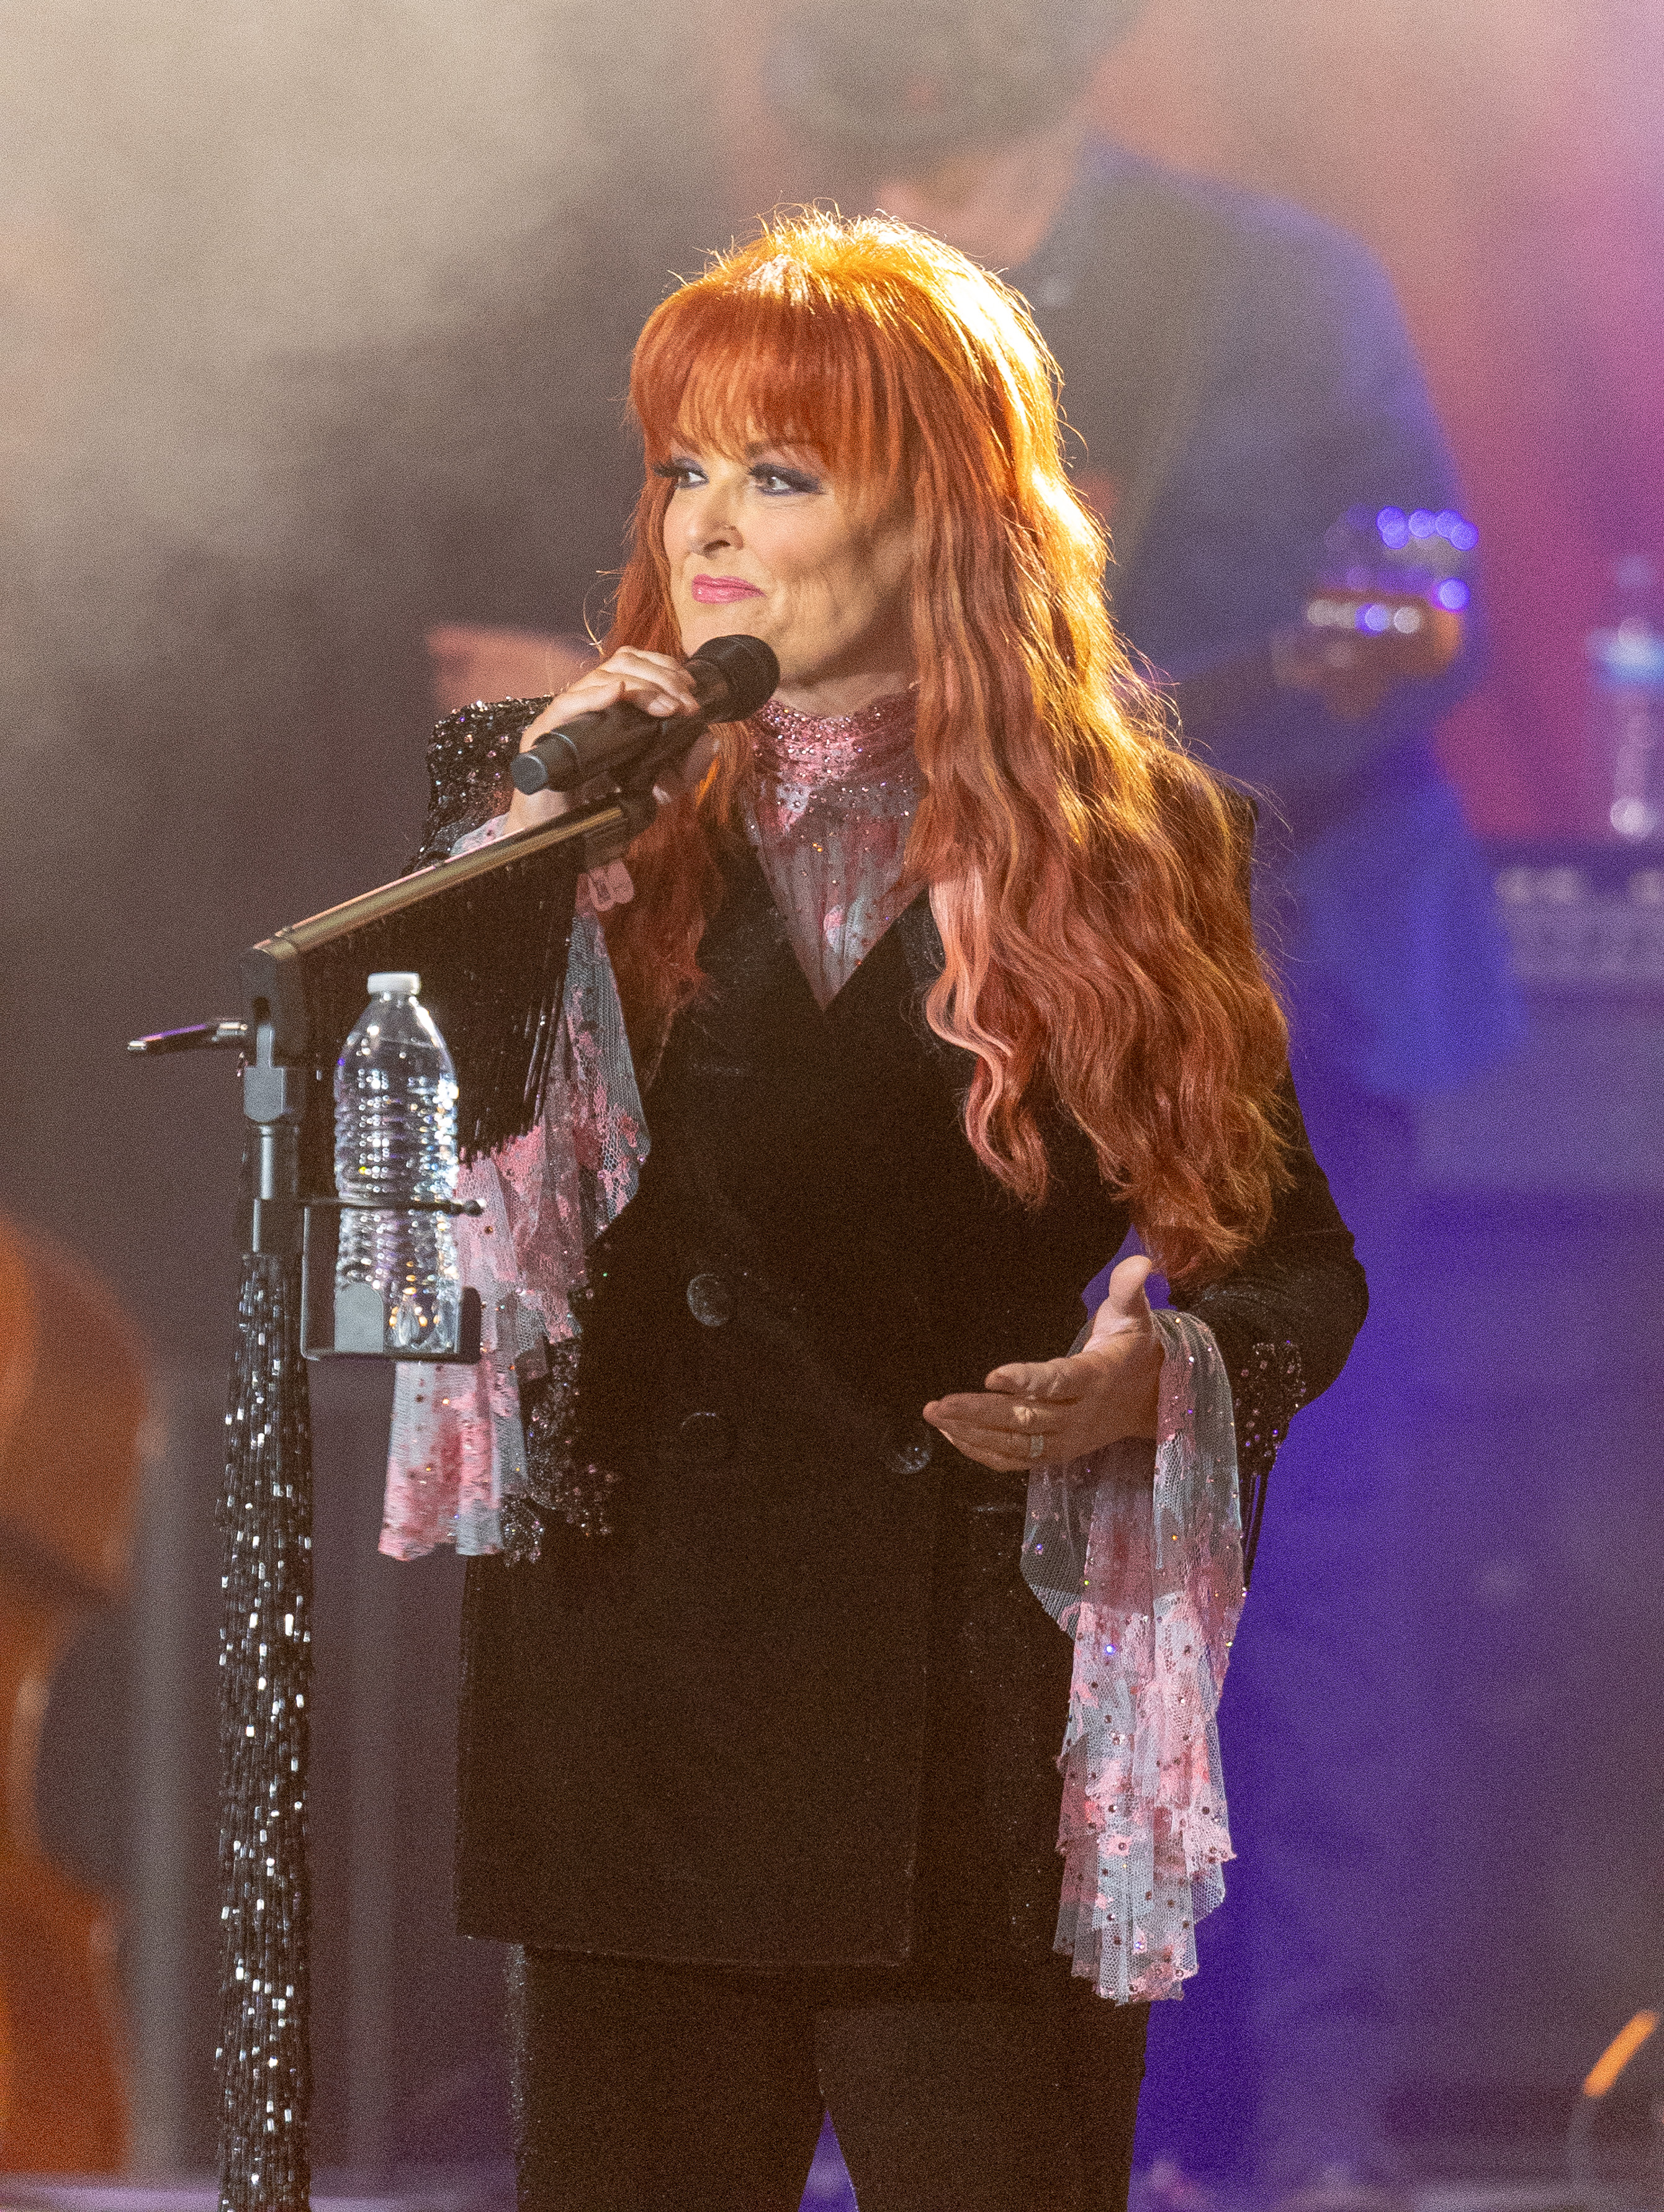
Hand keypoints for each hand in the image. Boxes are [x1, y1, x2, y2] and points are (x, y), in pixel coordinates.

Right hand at [506, 647, 714, 831]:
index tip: (690, 687)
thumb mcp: (658, 788)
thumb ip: (686, 768)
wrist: (562, 832)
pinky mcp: (545, 733)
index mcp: (609, 705)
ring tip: (667, 706)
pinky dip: (595, 695)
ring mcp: (565, 715)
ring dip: (641, 686)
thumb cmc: (604, 802)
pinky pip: (568, 704)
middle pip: (622, 663)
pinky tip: (618, 693)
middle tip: (685, 702)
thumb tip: (710, 739)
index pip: (633, 663)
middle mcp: (587, 702)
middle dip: (661, 678)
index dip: (663, 666)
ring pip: (601, 677)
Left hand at [922, 1256, 1162, 1473]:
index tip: (991, 1376)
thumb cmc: (1133, 1349)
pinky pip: (1017, 1460)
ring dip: (974, 1434)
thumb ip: (1128, 1289)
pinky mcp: (1057, 1454)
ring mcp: (1067, 1440)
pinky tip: (953, 1436)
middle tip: (939, 1404)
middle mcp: (1079, 1415)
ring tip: (936, 1417)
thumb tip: (1139, 1260)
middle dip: (981, 1413)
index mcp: (1096, 1378)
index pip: (1060, 1381)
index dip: (1027, 1381)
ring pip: (1017, 1445)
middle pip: (1027, 1419)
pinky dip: (984, 1452)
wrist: (1151, 1400)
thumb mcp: (1135, 1316)